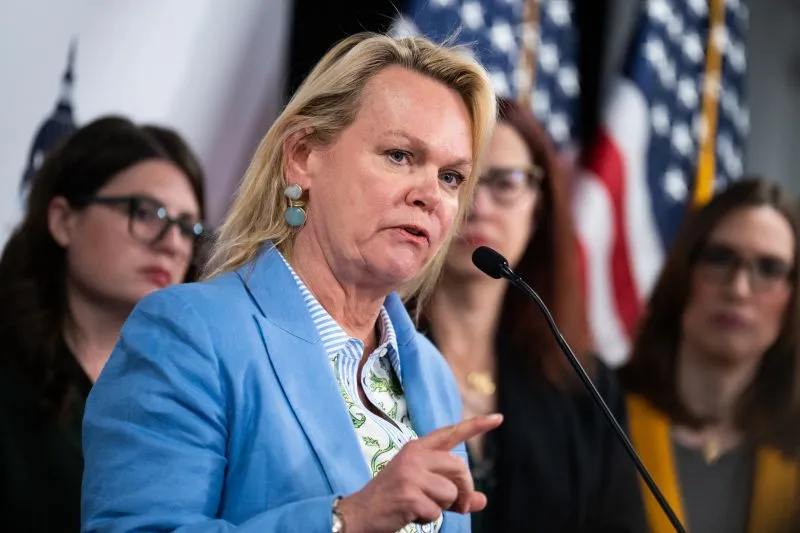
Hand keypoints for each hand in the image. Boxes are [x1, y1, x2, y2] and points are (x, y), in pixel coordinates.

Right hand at [338, 414, 502, 532]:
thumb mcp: (423, 489)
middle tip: (456, 506)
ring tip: (420, 506)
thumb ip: (453, 492)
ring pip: (451, 492)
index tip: (499, 418)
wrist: (359, 514)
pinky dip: (428, 518)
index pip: (451, 433)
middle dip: (463, 490)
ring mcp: (411, 473)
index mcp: (417, 448)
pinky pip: (437, 511)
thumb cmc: (393, 500)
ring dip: (442, 507)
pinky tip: (411, 514)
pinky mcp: (409, 494)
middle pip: (460, 468)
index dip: (476, 426)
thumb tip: (482, 500)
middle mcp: (415, 455)